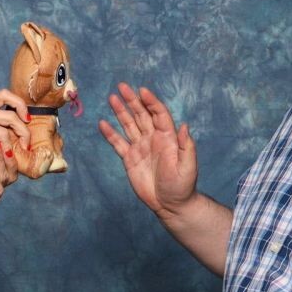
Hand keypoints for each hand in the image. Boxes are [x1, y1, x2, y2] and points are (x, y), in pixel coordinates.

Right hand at [0, 89, 30, 182]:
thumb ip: (0, 126)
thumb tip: (26, 122)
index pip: (4, 94)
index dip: (20, 104)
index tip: (27, 120)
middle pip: (9, 116)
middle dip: (23, 132)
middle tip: (26, 145)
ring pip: (3, 132)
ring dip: (11, 147)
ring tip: (11, 156)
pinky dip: (0, 155)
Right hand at [98, 83, 197, 217]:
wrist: (170, 204)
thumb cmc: (182, 186)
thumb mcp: (188, 167)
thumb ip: (186, 147)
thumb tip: (185, 126)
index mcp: (168, 138)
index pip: (158, 114)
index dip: (151, 102)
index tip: (142, 91)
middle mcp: (153, 138)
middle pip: (141, 115)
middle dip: (132, 100)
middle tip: (122, 86)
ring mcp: (140, 147)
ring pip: (129, 125)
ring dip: (121, 111)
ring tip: (112, 98)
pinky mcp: (130, 159)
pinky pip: (118, 143)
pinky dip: (110, 134)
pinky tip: (102, 123)